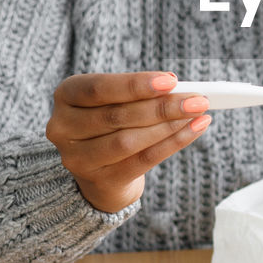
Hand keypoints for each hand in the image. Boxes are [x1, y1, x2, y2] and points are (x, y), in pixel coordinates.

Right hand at [46, 72, 210, 213]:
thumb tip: (176, 85)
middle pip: (117, 116)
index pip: (100, 88)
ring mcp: (78, 158)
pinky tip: (194, 130)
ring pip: (129, 140)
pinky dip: (172, 144)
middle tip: (197, 99)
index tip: (171, 81)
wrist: (100, 172)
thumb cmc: (112, 123)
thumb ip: (139, 93)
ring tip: (198, 114)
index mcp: (66, 96)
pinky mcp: (99, 180)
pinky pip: (142, 161)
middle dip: (162, 106)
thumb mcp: (115, 101)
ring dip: (169, 126)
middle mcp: (63, 127)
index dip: (135, 85)